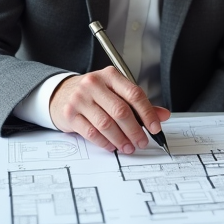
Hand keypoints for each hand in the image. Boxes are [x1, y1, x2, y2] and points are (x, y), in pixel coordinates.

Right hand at [48, 70, 170, 153]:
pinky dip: (105, 142)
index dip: (148, 113)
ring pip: (106, 124)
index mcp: (110, 76)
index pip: (134, 94)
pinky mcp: (70, 114)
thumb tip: (163, 115)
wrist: (60, 93)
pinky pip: (92, 133)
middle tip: (142, 141)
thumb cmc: (93, 93)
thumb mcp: (115, 92)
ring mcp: (80, 99)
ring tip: (128, 147)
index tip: (155, 127)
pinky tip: (112, 146)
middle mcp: (94, 84)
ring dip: (121, 139)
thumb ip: (138, 104)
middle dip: (135, 130)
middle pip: (121, 111)